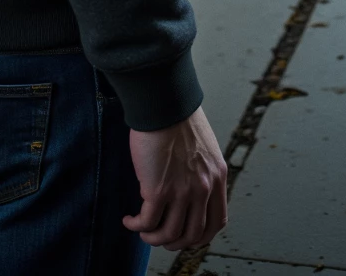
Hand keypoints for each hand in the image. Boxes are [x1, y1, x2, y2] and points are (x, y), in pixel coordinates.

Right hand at [123, 105, 227, 249]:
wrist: (163, 102)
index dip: (199, 236)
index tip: (185, 234)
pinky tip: (129, 220)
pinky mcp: (157, 190)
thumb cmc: (178, 118)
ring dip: (153, 238)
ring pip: (168, 235)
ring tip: (142, 231)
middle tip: (160, 236)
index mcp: (217, 177)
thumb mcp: (204, 147)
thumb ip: (202, 171)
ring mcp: (181, 191)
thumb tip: (189, 191)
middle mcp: (203, 187)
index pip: (216, 222)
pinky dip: (136, 226)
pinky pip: (147, 222)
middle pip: (192, 235)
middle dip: (175, 242)